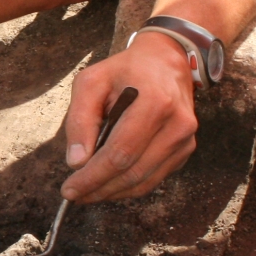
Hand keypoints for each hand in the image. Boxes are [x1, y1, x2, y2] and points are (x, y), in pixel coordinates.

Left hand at [58, 36, 198, 202]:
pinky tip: (109, 183)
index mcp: (154, 102)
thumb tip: (76, 162)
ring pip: (144, 181)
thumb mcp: (92, 82)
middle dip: (99, 189)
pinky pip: (154, 178)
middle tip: (75, 194)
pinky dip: (129, 186)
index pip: (120, 153)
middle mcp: (177, 124)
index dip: (93, 177)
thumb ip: (80, 119)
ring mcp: (185, 139)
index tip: (69, 189)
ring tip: (88, 192)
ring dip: (113, 192)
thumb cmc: (125, 70)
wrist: (166, 61)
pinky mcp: (185, 149)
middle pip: (132, 172)